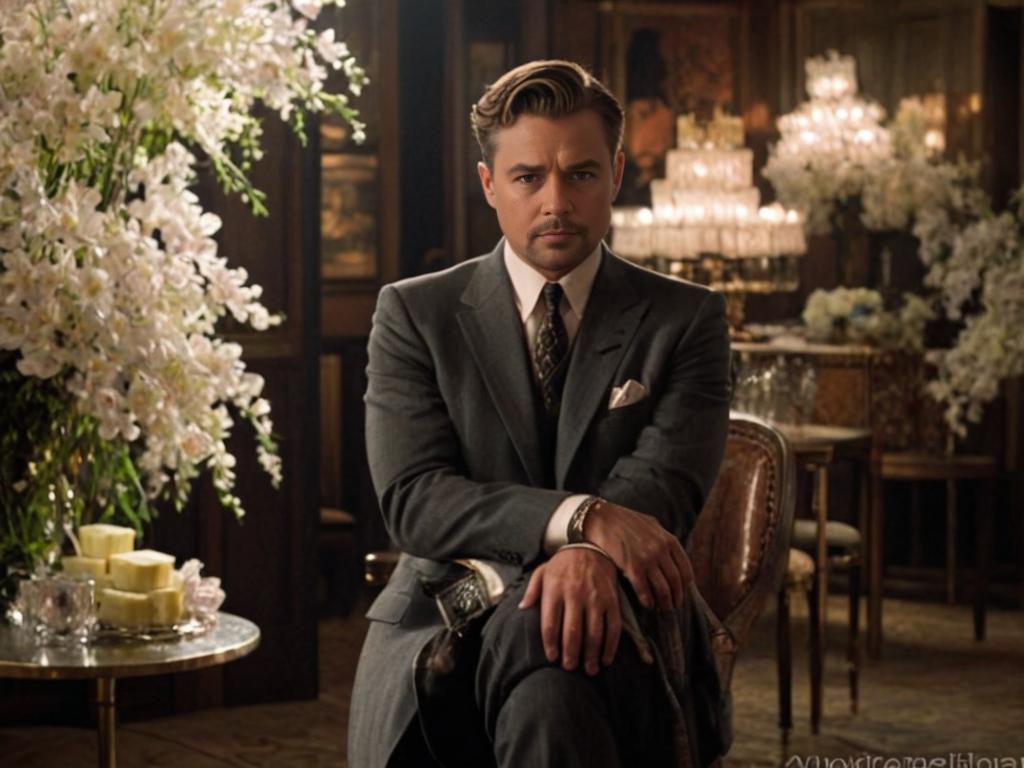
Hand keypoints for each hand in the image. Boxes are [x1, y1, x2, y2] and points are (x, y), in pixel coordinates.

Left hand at [518, 547, 620, 675]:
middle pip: (572, 632)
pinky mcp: (612, 599)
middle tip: (570, 668)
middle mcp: (575, 594)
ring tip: (589, 670)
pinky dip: (610, 646)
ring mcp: (595, 598)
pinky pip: (613, 627)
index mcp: (555, 589)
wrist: (591, 545)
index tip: (552, 658)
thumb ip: (532, 590)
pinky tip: (606, 659)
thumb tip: (522, 607)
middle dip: (571, 654)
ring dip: (591, 655)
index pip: (550, 624)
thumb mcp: (542, 571)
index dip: (551, 645)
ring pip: (594, 633)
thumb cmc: (563, 563)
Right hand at [583, 499, 691, 611]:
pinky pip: (645, 591)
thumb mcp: (650, 524)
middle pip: (676, 582)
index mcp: (669, 540)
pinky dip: (648, 601)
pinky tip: (647, 604)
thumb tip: (671, 551)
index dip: (685, 586)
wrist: (601, 518)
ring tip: (661, 608)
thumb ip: (663, 537)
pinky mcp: (632, 567)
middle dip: (676, 598)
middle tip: (674, 607)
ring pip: (663, 590)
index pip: (685, 570)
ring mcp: (648, 559)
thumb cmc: (624, 520)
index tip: (681, 593)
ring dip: (664, 603)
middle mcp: (661, 550)